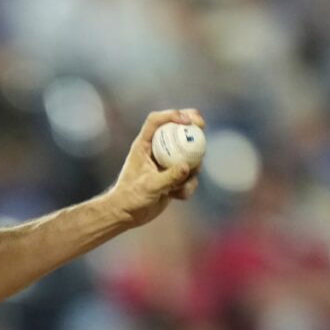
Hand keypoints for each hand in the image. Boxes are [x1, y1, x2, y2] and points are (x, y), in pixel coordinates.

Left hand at [105, 108, 204, 226]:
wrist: (127, 214)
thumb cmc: (130, 197)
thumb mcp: (149, 186)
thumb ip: (169, 176)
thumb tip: (188, 166)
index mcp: (144, 145)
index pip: (156, 121)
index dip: (172, 115)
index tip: (188, 120)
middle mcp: (156, 150)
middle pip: (177, 130)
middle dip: (192, 126)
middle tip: (202, 126)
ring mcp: (166, 162)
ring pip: (189, 154)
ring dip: (192, 167)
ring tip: (179, 185)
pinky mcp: (173, 176)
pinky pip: (189, 175)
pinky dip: (188, 185)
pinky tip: (177, 196)